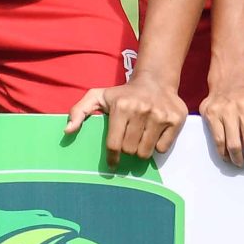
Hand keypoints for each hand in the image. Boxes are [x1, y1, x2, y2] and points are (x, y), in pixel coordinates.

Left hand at [65, 75, 186, 167]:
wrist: (155, 80)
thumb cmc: (123, 93)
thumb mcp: (97, 96)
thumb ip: (78, 111)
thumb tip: (68, 130)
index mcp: (122, 107)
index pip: (114, 144)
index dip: (112, 157)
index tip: (113, 163)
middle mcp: (142, 110)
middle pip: (130, 150)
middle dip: (128, 150)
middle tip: (129, 142)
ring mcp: (161, 116)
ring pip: (146, 151)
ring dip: (141, 150)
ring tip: (140, 140)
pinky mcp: (176, 120)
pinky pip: (163, 147)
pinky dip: (157, 146)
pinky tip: (154, 135)